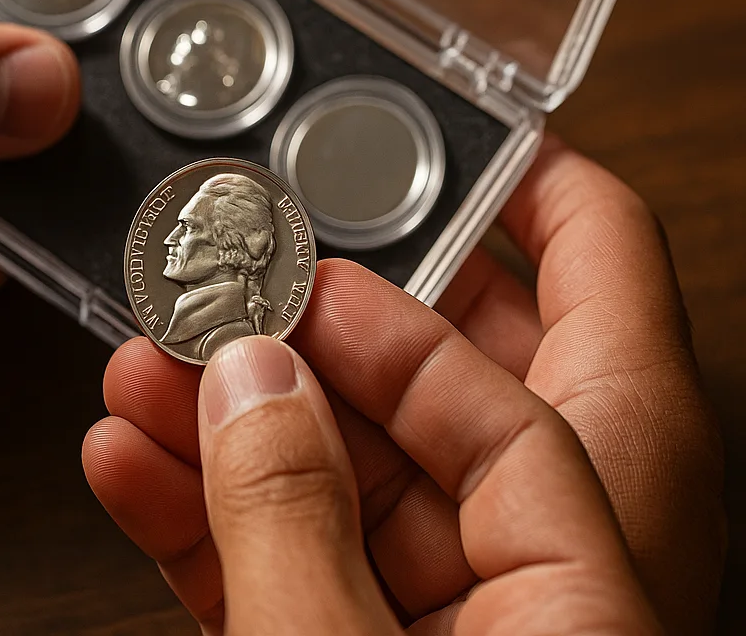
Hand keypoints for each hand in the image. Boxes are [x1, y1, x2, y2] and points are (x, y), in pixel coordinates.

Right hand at [84, 139, 724, 632]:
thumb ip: (294, 513)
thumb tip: (246, 374)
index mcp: (617, 521)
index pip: (593, 295)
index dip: (483, 212)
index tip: (408, 156)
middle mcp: (560, 560)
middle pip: (446, 376)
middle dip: (310, 320)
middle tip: (224, 268)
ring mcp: (465, 619)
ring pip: (349, 472)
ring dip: (227, 417)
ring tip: (137, 365)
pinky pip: (298, 562)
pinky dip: (210, 518)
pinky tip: (128, 465)